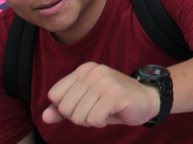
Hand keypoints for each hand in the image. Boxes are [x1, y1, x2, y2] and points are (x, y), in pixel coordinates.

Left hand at [42, 62, 158, 127]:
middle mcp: (94, 72)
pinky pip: (93, 119)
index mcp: (84, 69)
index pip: (55, 95)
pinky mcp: (116, 94)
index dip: (67, 108)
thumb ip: (64, 108)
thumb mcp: (87, 102)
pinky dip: (101, 122)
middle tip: (97, 109)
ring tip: (106, 110)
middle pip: (65, 108)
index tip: (85, 104)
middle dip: (79, 116)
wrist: (148, 99)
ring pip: (79, 116)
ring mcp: (105, 81)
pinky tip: (113, 112)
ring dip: (91, 120)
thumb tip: (45, 116)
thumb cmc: (114, 102)